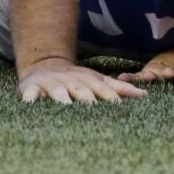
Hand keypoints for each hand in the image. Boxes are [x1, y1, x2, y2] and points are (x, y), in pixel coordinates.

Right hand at [18, 57, 147, 104]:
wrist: (44, 66)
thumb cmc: (77, 80)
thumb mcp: (97, 80)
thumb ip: (119, 88)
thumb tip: (145, 95)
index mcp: (88, 79)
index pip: (101, 88)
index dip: (110, 96)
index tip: (119, 106)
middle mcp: (71, 80)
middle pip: (80, 89)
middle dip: (87, 98)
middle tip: (93, 108)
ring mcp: (51, 83)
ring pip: (57, 91)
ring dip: (61, 98)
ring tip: (65, 108)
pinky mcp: (30, 88)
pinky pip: (29, 95)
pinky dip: (29, 99)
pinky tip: (30, 106)